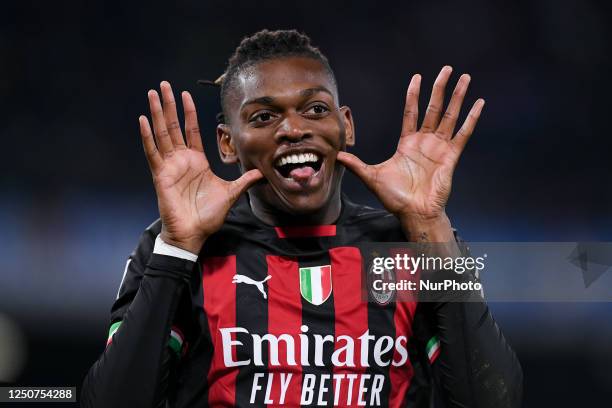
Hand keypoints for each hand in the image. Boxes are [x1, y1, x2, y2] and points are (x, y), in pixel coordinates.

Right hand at [139, 81, 262, 253]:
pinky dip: (147, 136)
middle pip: (174, 126)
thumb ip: (244, 181)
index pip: (192, 130)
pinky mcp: (161, 175)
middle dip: (169, 105)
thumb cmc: (208, 215)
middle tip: (164, 85)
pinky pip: (152, 152)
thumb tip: (260, 173)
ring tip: (152, 94)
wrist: (194, 233)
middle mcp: (182, 159)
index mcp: (197, 161)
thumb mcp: (231, 193)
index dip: (189, 112)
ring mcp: (170, 166)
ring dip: (157, 113)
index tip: (185, 94)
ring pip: (162, 134)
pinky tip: (143, 120)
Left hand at [337, 66, 483, 223]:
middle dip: (439, 88)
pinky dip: (471, 119)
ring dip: (457, 97)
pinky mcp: (451, 156)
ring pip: (449, 116)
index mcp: (407, 143)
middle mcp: (424, 141)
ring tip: (465, 78)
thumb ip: (357, 165)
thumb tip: (337, 156)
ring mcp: (439, 147)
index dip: (413, 94)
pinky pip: (463, 134)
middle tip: (446, 68)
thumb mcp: (372, 177)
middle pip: (433, 108)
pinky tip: (479, 104)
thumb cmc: (395, 197)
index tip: (417, 77)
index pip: (411, 112)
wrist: (414, 213)